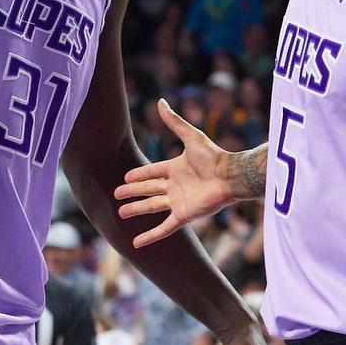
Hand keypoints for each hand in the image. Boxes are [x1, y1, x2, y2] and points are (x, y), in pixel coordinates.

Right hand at [115, 99, 235, 246]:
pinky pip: (164, 227)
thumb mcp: (191, 136)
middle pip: (149, 190)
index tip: (125, 178)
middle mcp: (176, 186)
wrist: (229, 176)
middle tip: (116, 195)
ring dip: (137, 210)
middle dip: (133, 193)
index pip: (152, 172)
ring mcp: (179, 202)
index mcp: (176, 169)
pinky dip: (151, 236)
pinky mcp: (184, 216)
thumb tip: (161, 101)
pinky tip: (137, 243)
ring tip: (121, 213)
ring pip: (152, 207)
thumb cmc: (213, 156)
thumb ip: (175, 122)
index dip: (139, 175)